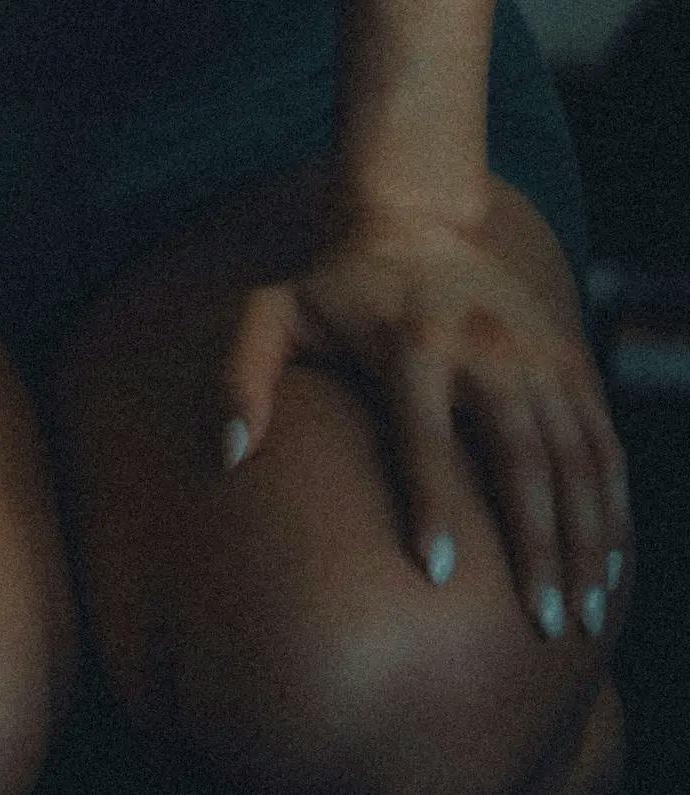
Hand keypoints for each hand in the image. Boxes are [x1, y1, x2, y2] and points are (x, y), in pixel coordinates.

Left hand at [220, 213, 633, 640]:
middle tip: (542, 620)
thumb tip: (227, 454)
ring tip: (583, 610)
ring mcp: (535, 354)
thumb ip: (241, 377)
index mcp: (410, 343)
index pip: (424, 435)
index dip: (431, 503)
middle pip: (520, 456)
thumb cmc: (332, 287)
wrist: (415, 220)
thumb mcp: (270, 313)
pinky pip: (603, 440)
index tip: (437, 572)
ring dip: (586, 536)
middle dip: (537, 543)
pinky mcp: (569, 359)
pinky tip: (610, 560)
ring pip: (576, 456)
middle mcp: (484, 349)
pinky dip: (613, 502)